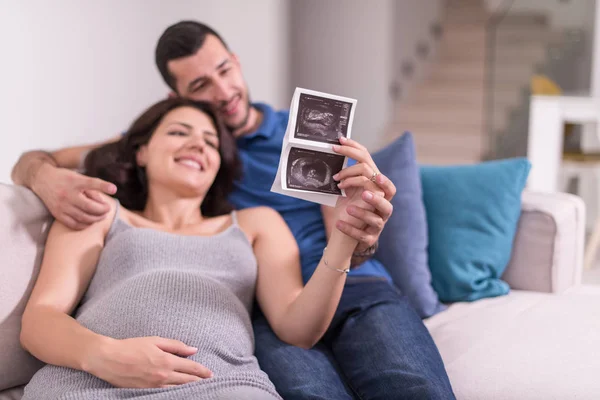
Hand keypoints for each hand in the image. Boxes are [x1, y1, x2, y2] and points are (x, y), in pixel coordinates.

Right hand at [32, 163, 116, 229]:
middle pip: (89, 206)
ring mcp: (61, 205)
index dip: (103, 186)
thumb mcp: (79, 178)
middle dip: (102, 210)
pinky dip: (84, 225)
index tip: (114, 189)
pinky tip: (90, 221)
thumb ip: (92, 189)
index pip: (90, 183)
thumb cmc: (65, 178)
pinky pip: (73, 224)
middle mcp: (67, 194)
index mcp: (74, 182)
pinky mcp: (57, 214)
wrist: (42, 180)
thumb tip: (103, 203)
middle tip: (108, 209)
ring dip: (96, 218)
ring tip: (102, 216)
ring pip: (83, 217)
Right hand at [86, 336, 212, 387]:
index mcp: (166, 361)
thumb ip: (175, 345)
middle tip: (209, 381)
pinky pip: (165, 394)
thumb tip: (193, 350)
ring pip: (178, 389)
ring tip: (199, 387)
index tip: (210, 373)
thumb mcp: (155, 341)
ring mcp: (154, 386)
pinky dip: (175, 392)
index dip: (202, 371)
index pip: (190, 367)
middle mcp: (162, 375)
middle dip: (199, 381)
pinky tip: (180, 392)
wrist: (108, 359)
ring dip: (190, 388)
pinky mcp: (146, 392)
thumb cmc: (131, 346)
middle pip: (187, 381)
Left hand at [332, 137, 395, 247]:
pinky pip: (362, 234)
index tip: (352, 158)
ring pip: (376, 217)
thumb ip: (350, 178)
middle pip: (389, 194)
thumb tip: (336, 154)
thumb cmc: (350, 210)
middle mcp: (383, 206)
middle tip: (354, 189)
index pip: (376, 174)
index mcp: (379, 191)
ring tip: (347, 209)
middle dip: (372, 191)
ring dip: (361, 212)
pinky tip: (338, 223)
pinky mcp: (370, 238)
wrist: (348, 238)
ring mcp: (378, 223)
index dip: (364, 163)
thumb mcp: (351, 192)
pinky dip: (349, 228)